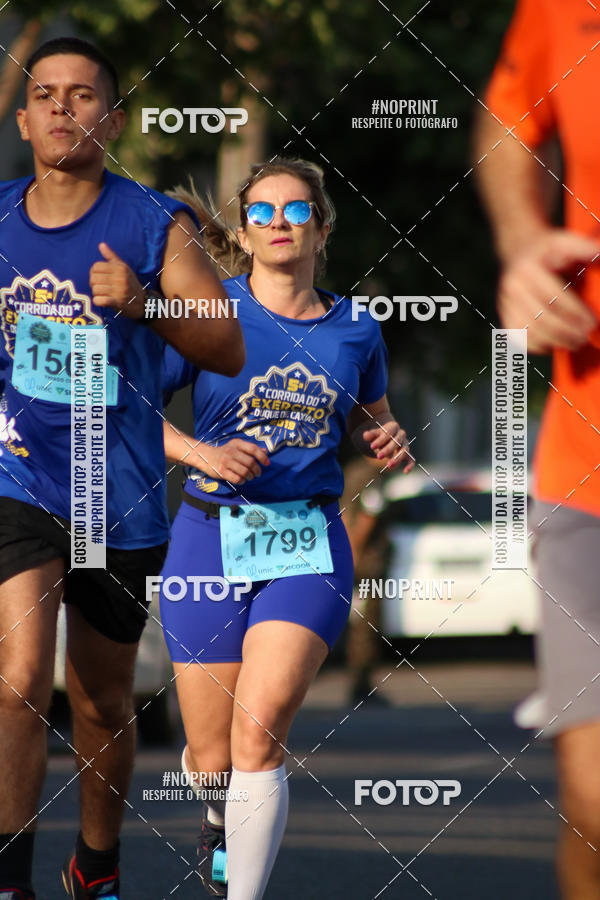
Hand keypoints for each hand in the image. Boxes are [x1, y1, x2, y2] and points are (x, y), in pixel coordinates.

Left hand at [89, 243, 145, 318]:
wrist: (143, 302)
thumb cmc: (130, 283)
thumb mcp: (124, 268)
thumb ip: (111, 256)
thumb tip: (101, 244)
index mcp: (120, 268)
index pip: (96, 266)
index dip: (94, 272)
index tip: (99, 277)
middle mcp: (120, 278)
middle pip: (94, 278)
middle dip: (93, 283)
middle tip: (100, 287)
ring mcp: (119, 291)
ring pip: (95, 289)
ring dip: (96, 293)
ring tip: (103, 294)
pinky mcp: (118, 302)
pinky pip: (99, 300)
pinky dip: (98, 301)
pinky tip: (102, 301)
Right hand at [200, 439, 269, 484]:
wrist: (206, 457)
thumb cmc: (225, 452)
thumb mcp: (237, 446)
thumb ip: (250, 449)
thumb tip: (265, 451)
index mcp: (236, 443)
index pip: (253, 449)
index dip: (262, 457)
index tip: (267, 464)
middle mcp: (231, 451)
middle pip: (250, 462)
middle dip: (257, 470)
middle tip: (258, 474)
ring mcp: (225, 461)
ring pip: (244, 471)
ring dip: (250, 476)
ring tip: (250, 477)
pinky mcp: (221, 471)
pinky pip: (236, 479)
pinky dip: (242, 481)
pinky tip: (242, 480)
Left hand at [362, 420, 414, 472]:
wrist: (386, 439)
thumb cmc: (379, 436)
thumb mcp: (374, 434)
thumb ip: (370, 435)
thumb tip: (366, 435)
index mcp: (393, 426)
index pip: (388, 433)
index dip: (380, 440)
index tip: (372, 447)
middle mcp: (401, 434)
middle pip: (397, 441)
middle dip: (388, 449)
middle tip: (379, 457)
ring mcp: (405, 444)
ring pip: (404, 451)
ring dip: (397, 458)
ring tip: (389, 466)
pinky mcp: (407, 454)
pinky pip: (411, 460)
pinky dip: (410, 465)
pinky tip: (405, 472)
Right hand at [498, 228, 598, 352]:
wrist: (519, 251)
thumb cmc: (546, 250)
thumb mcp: (563, 241)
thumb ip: (584, 247)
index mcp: (527, 270)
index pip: (553, 298)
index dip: (574, 313)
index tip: (592, 322)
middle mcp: (512, 288)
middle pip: (541, 319)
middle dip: (567, 332)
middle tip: (586, 336)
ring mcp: (506, 304)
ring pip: (530, 332)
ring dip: (555, 342)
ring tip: (575, 342)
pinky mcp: (505, 317)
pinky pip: (521, 339)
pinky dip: (539, 346)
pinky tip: (555, 344)